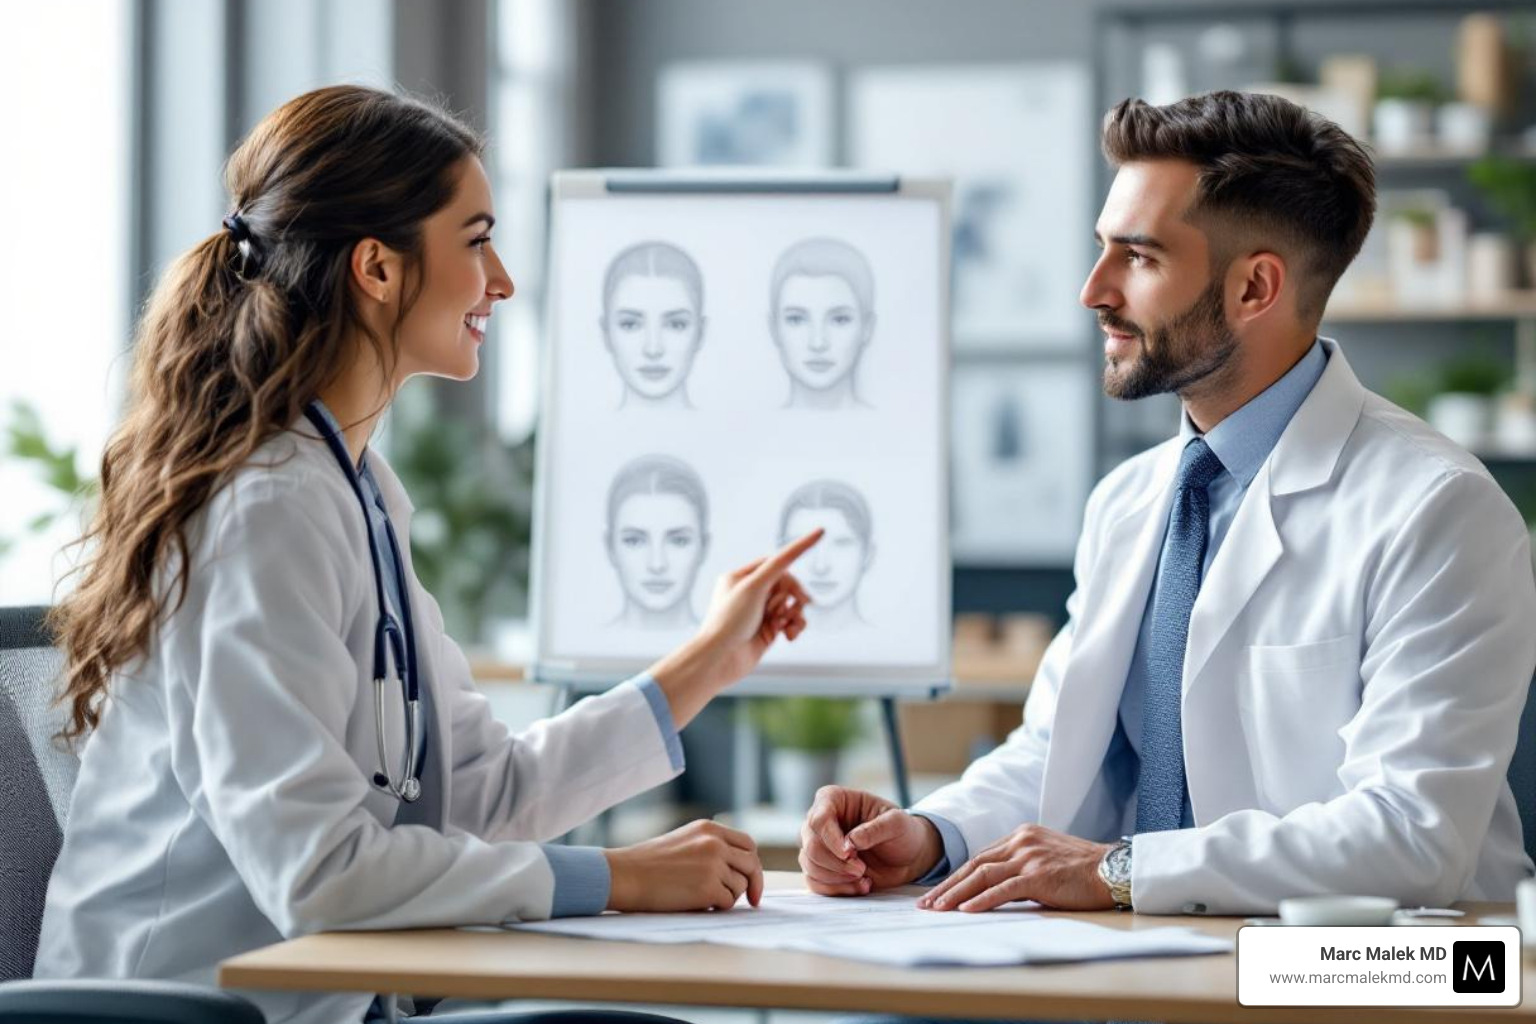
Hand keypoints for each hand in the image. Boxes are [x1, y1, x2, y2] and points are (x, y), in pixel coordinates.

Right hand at [604, 819, 763, 912]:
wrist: (625, 875)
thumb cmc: (649, 863)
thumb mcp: (685, 841)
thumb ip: (711, 847)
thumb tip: (738, 869)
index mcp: (710, 829)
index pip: (747, 845)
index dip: (752, 864)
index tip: (751, 879)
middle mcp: (715, 843)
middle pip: (752, 865)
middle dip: (754, 884)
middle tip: (752, 901)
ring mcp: (713, 864)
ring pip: (740, 886)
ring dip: (727, 896)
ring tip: (701, 896)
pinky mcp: (708, 887)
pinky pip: (727, 902)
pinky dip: (717, 907)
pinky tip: (697, 903)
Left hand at [647, 529, 822, 727]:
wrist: (720, 659)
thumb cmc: (729, 620)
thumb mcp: (754, 586)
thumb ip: (778, 565)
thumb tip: (795, 548)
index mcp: (739, 578)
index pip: (775, 562)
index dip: (794, 557)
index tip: (820, 534)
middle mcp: (749, 593)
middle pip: (786, 584)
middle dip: (793, 594)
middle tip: (799, 603)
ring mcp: (759, 613)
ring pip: (790, 604)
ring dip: (796, 613)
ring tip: (789, 624)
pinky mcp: (768, 631)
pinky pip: (790, 621)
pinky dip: (794, 626)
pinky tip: (789, 634)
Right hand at [799, 786, 942, 895]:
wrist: (907, 856)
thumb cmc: (901, 832)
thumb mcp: (897, 823)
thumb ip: (876, 829)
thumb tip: (851, 841)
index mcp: (834, 800)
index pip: (818, 819)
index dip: (831, 840)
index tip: (850, 853)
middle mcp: (821, 821)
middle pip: (811, 845)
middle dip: (836, 864)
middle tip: (861, 869)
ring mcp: (819, 845)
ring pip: (810, 866)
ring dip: (837, 878)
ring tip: (863, 878)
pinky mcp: (822, 868)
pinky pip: (815, 883)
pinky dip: (837, 889)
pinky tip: (860, 886)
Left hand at [917, 823, 1114, 912]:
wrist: (1112, 869)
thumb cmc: (1082, 870)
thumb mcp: (1045, 858)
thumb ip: (1020, 866)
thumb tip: (994, 888)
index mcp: (1020, 835)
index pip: (979, 857)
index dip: (956, 876)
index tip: (938, 892)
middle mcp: (1020, 841)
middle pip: (974, 865)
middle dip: (947, 886)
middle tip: (927, 904)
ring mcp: (1028, 857)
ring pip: (982, 875)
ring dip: (956, 894)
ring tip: (938, 909)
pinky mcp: (1038, 875)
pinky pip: (1003, 889)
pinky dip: (982, 900)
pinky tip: (966, 910)